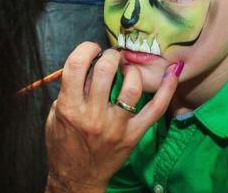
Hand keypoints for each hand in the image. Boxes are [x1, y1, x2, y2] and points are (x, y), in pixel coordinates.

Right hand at [45, 42, 180, 191]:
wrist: (76, 178)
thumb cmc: (63, 144)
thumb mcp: (55, 114)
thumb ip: (69, 89)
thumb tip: (88, 64)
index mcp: (69, 107)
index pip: (76, 64)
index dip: (86, 48)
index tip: (92, 49)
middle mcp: (92, 115)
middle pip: (105, 70)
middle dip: (110, 55)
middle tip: (111, 57)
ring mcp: (115, 127)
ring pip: (132, 87)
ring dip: (131, 69)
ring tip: (127, 68)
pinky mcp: (133, 135)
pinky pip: (155, 110)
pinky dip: (166, 90)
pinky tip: (172, 73)